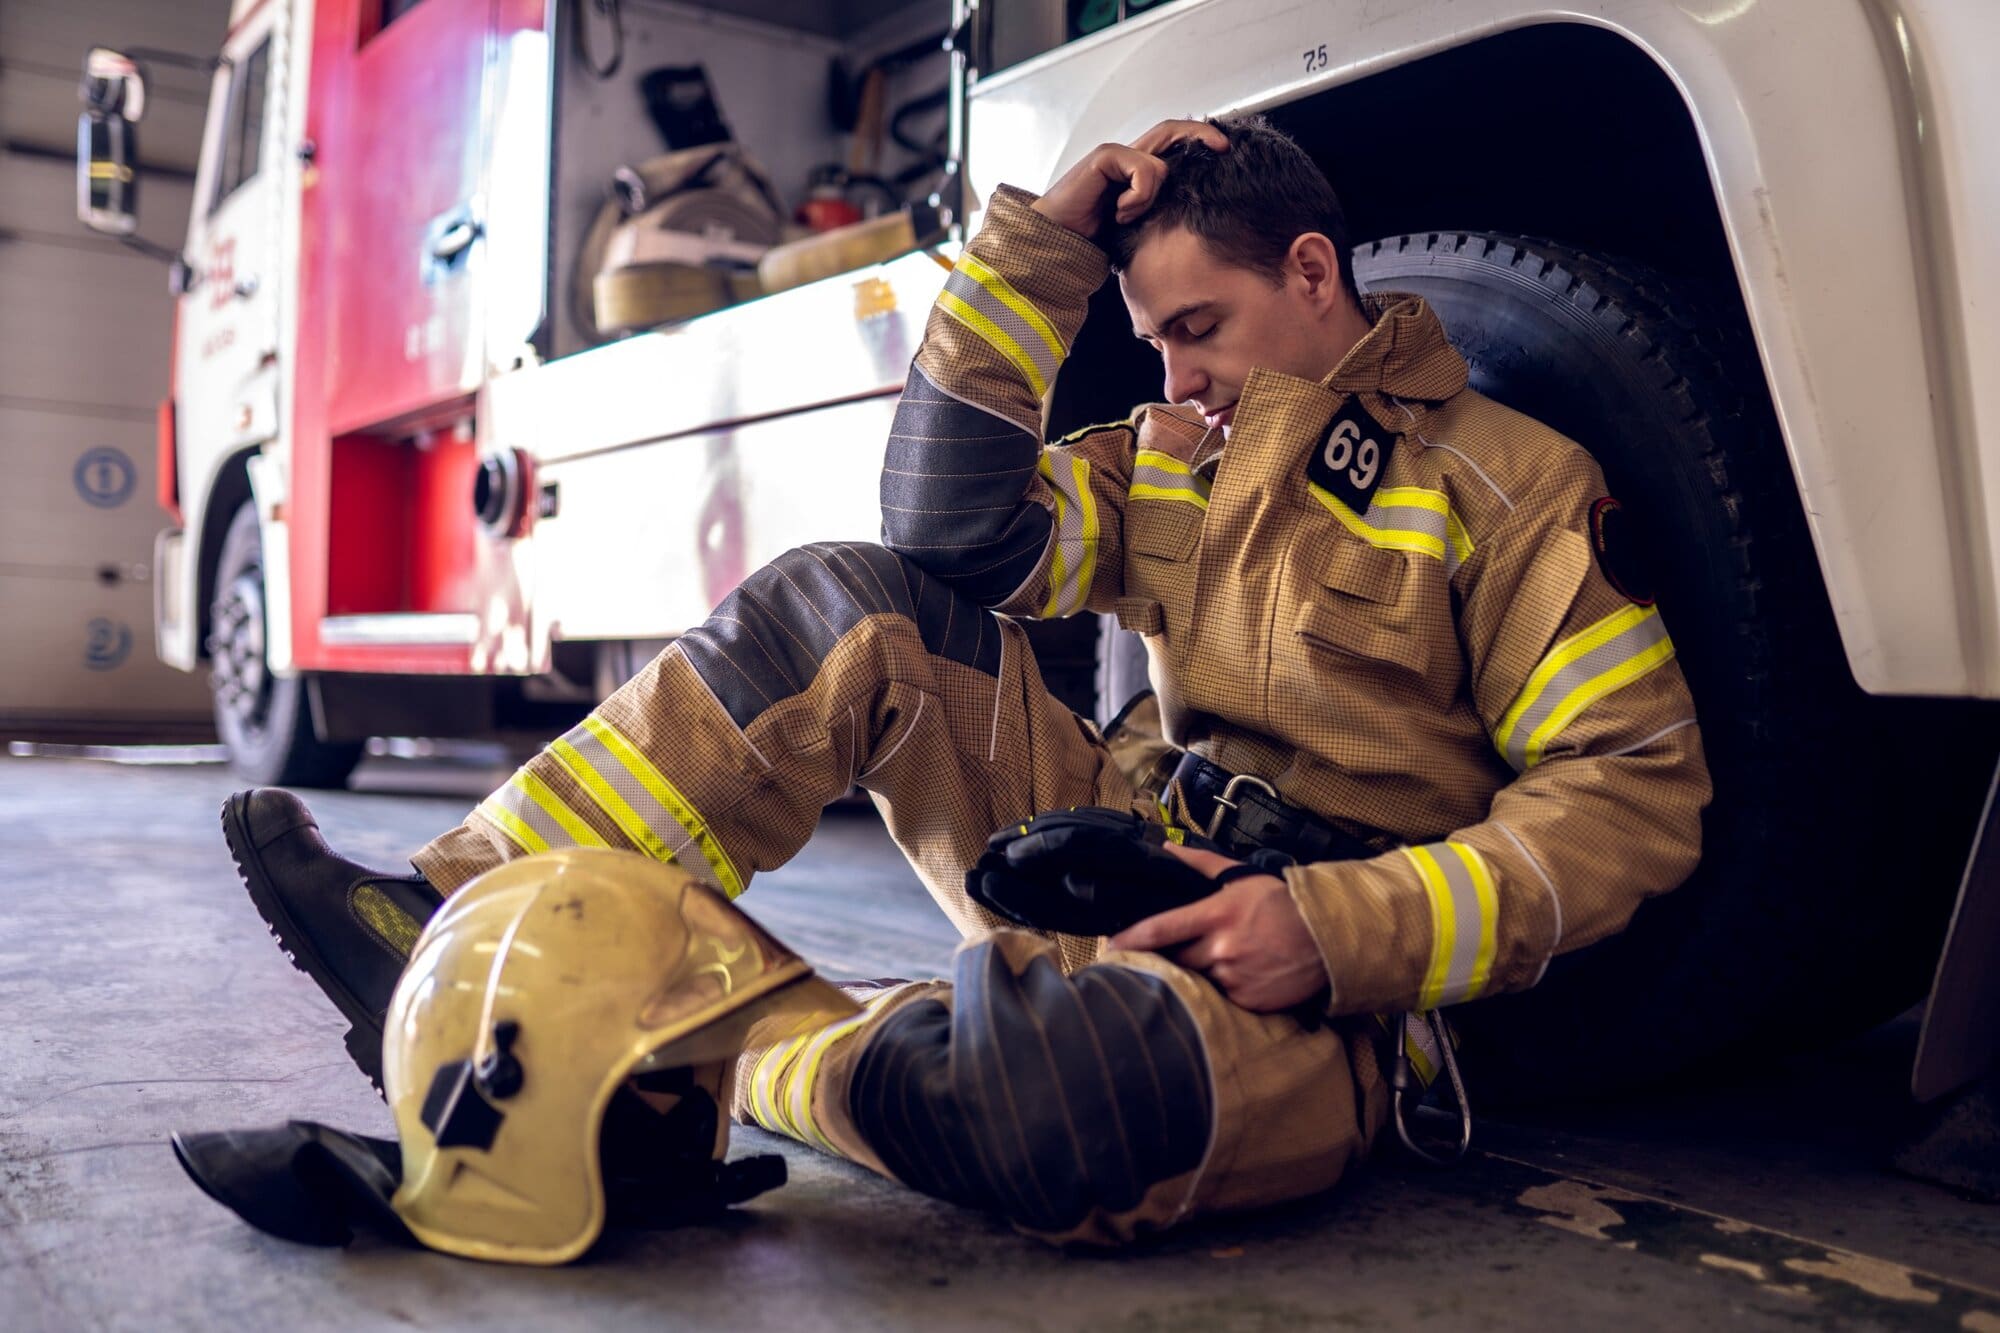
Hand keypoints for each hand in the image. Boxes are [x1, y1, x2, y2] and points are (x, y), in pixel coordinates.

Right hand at [1030, 118, 1228, 238]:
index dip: (1198, 140)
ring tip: (1126, 217)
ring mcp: (1116, 156)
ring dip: (1150, 197)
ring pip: (1159, 164)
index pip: (1172, 144)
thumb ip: (1158, 210)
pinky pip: (1143, 171)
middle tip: (1222, 146)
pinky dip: (1138, 196)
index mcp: (1135, 173)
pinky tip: (1118, 212)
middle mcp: (1128, 159)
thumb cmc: (1092, 237)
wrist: (1055, 241)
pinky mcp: (1105, 157)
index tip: (1225, 149)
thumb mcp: (1137, 227)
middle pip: (1171, 131)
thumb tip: (1193, 206)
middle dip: (1200, 133)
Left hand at [1108, 843, 1328, 1011]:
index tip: (1107, 946)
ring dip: (1195, 975)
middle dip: (1161, 961)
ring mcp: (1235, 979)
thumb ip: (1201, 864)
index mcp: (1215, 916)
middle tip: (1154, 958)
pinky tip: (1234, 978)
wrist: (1328, 936)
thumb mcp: (1242, 877)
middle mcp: (1221, 950)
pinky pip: (1223, 1000)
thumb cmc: (1282, 903)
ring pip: (1198, 981)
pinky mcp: (1250, 1003)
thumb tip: (1167, 848)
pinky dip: (1222, 990)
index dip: (1128, 940)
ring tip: (1207, 966)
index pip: (1160, 930)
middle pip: (1173, 961)